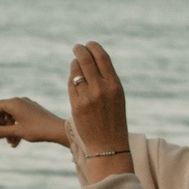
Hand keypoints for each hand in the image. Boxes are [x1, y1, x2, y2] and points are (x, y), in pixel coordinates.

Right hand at [0, 96, 69, 146]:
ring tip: (11, 143)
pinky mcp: (33, 112)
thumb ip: (1, 132)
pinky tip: (17, 142)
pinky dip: (16, 128)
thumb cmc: (37, 129)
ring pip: (11, 117)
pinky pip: (20, 118)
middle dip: (1, 126)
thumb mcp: (17, 132)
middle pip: (3, 112)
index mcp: (14, 103)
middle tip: (2, 138)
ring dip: (9, 130)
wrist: (58, 129)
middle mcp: (20, 102)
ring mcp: (27, 106)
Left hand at [66, 43, 130, 166]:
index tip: (88, 44)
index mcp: (114, 84)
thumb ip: (106, 79)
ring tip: (76, 62)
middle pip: (86, 60)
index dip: (93, 47)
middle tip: (77, 47)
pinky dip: (72, 79)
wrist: (108, 144)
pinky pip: (71, 84)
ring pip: (76, 71)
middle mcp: (101, 88)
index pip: (102, 57)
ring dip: (75, 64)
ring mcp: (87, 97)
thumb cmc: (114, 118)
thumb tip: (91, 59)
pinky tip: (74, 79)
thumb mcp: (117, 96)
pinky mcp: (76, 105)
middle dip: (80, 50)